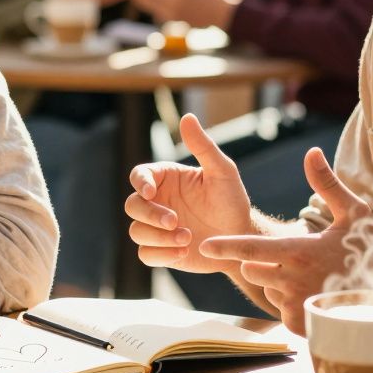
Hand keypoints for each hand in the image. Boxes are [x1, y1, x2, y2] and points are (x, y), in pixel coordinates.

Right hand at [125, 113, 252, 272]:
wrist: (241, 238)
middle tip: (174, 221)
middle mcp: (158, 202)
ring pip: (136, 232)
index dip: (140, 183)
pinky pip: (145, 254)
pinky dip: (160, 254)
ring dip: (158, 237)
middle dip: (150, 215)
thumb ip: (203, 146)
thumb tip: (187, 117)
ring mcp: (157, 228)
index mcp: (166, 179)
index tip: (152, 192)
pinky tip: (182, 252)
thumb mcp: (222, 171)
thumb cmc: (232, 201)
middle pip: (132, 206)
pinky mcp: (162, 251)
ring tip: (187, 238)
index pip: (139, 176)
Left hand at [199, 148, 372, 335]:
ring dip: (279, 283)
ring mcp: (297, 306)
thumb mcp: (355, 213)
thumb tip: (311, 152)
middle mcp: (292, 281)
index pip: (251, 249)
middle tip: (293, 258)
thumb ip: (327, 184)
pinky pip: (282, 311)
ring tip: (312, 278)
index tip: (205, 246)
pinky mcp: (302, 325)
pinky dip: (291, 303)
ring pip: (268, 290)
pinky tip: (315, 295)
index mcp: (299, 252)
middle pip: (253, 269)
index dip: (226, 247)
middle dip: (262, 262)